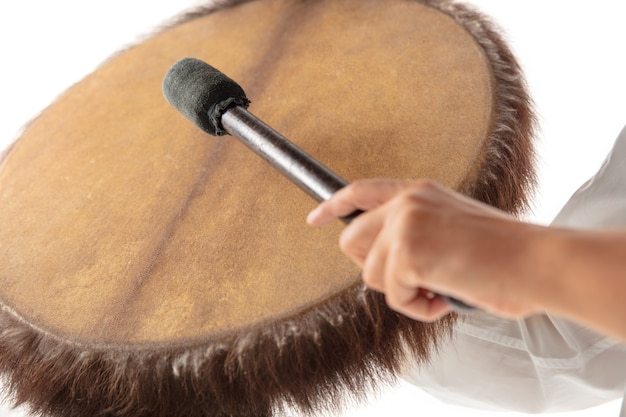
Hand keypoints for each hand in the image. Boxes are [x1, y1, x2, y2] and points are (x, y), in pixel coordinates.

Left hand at [307, 179, 543, 320]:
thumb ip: (416, 232)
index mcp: (419, 191)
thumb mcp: (452, 226)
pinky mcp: (406, 253)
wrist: (536, 261)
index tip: (315, 219)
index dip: (333, 206)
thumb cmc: (504, 253)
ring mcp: (404, 224)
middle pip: (351, 242)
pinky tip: (446, 296)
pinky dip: (418, 308)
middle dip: (373, 269)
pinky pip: (392, 296)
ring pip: (370, 275)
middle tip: (410, 280)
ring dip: (404, 293)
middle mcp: (407, 201)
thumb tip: (386, 260)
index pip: (361, 190)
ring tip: (441, 288)